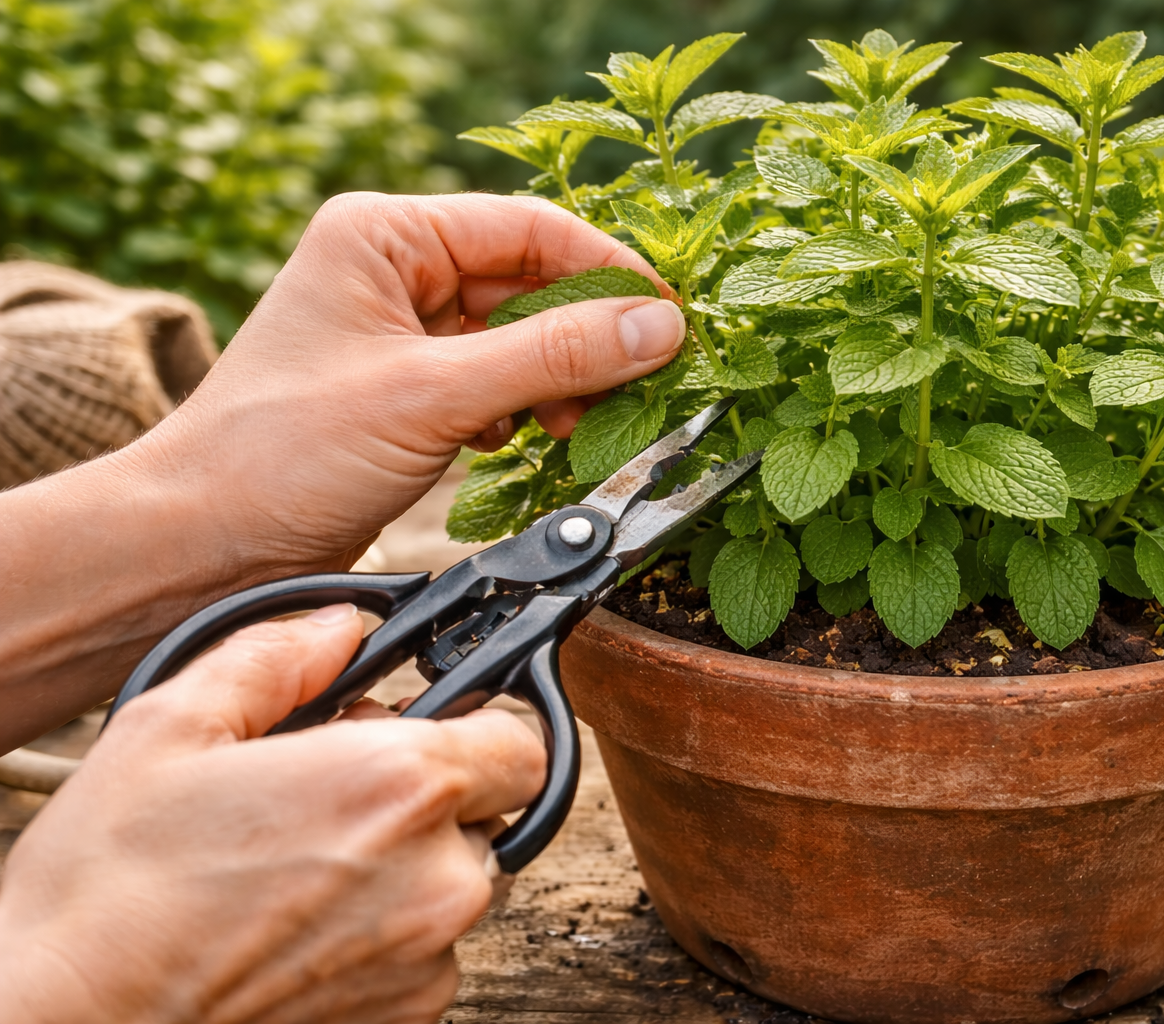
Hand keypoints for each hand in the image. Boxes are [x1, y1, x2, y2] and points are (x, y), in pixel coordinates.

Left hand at [0, 191, 684, 743]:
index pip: (528, 227)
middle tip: (642, 384)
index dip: (608, 269)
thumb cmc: (281, 455)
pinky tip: (525, 440)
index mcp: (382, 235)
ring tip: (576, 425)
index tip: (673, 316)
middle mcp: (393, 271)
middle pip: (531, 283)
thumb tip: (660, 327)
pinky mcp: (411, 391)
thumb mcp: (432, 395)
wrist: (204, 549)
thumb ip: (553, 357)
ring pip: (520, 338)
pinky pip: (498, 382)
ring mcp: (403, 333)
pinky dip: (526, 410)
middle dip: (585, 337)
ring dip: (560, 381)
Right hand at [0, 605, 544, 1023]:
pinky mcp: (406, 1016)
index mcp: (399, 787)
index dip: (474, 726)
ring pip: (461, 882)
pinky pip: (429, 950)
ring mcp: (426, 957)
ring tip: (305, 861)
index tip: (418, 729)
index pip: (522, 740)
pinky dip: (387, 929)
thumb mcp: (173, 727)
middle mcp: (437, 878)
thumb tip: (336, 629)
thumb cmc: (107, 892)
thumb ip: (275, 657)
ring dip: (410, 863)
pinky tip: (301, 920)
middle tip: (339, 790)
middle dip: (435, 793)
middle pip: (493, 811)